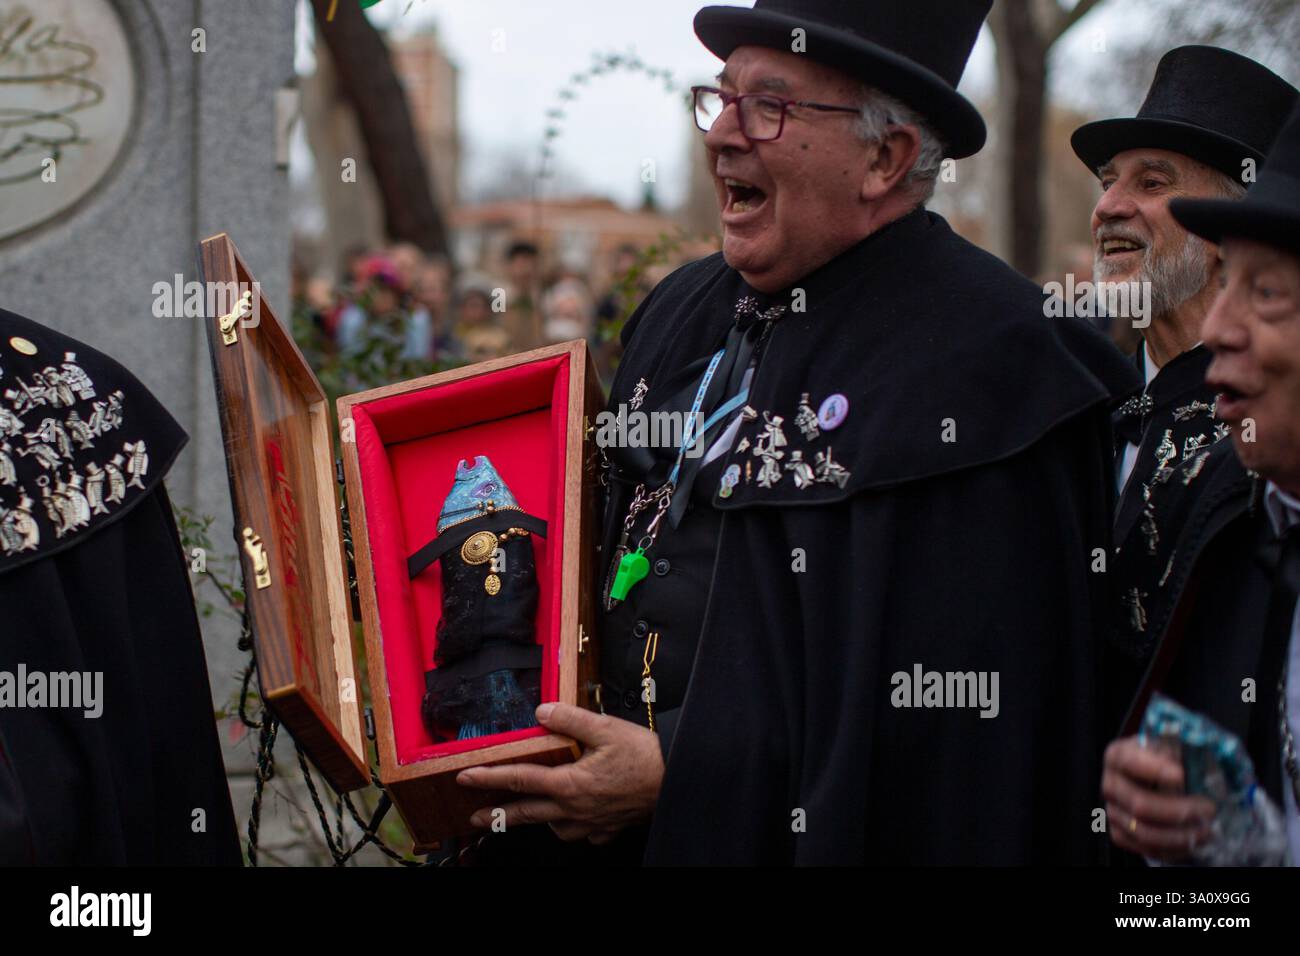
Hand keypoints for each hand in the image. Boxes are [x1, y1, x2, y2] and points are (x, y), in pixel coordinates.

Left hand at [456, 702, 663, 842]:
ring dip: (536, 821)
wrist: (677, 781)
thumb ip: (569, 719)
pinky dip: (571, 828)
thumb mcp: (605, 728)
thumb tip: (542, 711)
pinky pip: (580, 835)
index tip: (465, 777)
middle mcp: (574, 809)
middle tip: (474, 817)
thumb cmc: (644, 756)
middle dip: (497, 814)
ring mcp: (590, 824)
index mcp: (569, 783)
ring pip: (553, 828)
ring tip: (525, 813)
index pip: (520, 779)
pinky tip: (573, 820)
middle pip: (527, 813)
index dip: (489, 778)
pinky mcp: (607, 829)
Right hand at [1102, 736, 1216, 861]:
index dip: (1154, 769)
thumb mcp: (1174, 747)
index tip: (1181, 775)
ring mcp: (1112, 811)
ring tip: (1208, 829)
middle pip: (1140, 805)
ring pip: (1145, 832)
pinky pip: (1146, 849)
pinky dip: (1173, 849)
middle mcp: (1110, 784)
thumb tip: (1202, 764)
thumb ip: (1183, 750)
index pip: (1129, 762)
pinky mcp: (1120, 834)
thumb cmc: (1169, 760)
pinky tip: (1194, 840)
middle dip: (1179, 811)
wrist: (1157, 780)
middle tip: (1209, 809)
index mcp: (1118, 755)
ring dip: (1181, 835)